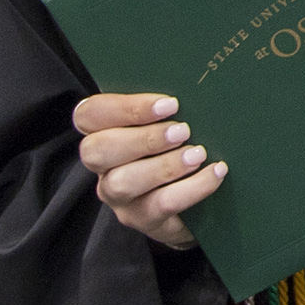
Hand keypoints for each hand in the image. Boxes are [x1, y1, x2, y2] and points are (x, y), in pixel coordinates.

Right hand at [74, 91, 225, 248]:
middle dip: (143, 138)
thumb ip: (166, 109)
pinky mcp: (141, 219)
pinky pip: (160, 205)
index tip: (169, 104)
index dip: (125, 108)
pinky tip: (215, 172)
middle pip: (97, 150)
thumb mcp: (167, 124)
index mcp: (102, 133)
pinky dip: (192, 188)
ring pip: (123, 182)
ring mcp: (118, 197)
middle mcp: (103, 166)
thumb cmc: (178, 147)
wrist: (193, 201)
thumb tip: (192, 86)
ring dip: (164, 166)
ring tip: (198, 154)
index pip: (89, 115)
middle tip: (183, 131)